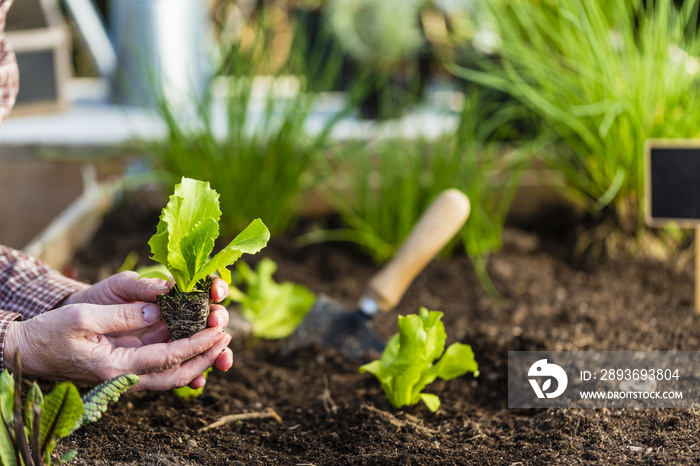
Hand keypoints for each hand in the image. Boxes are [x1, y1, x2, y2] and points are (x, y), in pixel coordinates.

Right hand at [5, 271, 233, 390]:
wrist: (31, 349)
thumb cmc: (52, 332)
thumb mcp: (84, 317)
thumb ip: (123, 315)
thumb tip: (158, 308)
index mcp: (117, 367)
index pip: (168, 360)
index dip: (196, 346)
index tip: (218, 333)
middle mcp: (127, 375)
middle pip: (177, 374)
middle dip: (206, 357)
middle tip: (227, 336)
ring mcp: (128, 371)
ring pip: (172, 370)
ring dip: (197, 355)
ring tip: (219, 335)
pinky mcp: (127, 362)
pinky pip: (161, 361)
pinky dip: (181, 350)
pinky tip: (195, 333)